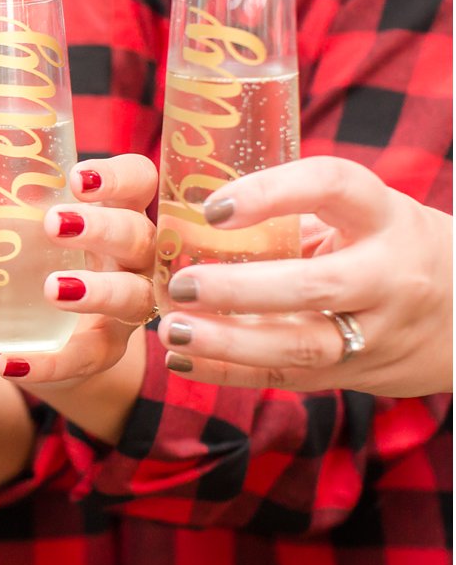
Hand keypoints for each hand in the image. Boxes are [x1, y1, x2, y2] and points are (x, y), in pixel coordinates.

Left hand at [0, 153, 158, 389]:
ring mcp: (127, 305)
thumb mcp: (18, 241)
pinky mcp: (108, 350)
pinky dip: (51, 362)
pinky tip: (13, 363)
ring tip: (52, 289)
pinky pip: (89, 357)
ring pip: (132, 295)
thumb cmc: (38, 265)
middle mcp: (132, 258)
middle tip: (53, 224)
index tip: (77, 178)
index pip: (139, 182)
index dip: (119, 176)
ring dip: (96, 290)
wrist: (53, 339)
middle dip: (101, 227)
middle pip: (138, 235)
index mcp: (114, 214)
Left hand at [155, 156, 452, 396]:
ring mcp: (379, 331)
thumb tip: (193, 210)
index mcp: (384, 216)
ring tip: (173, 330)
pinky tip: (183, 361)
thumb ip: (298, 212)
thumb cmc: (391, 246)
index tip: (213, 207)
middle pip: (313, 286)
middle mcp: (390, 274)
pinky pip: (289, 377)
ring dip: (228, 342)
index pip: (332, 187)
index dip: (271, 193)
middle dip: (239, 289)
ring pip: (300, 344)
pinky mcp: (359, 372)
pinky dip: (230, 373)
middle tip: (182, 284)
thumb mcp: (365, 215)